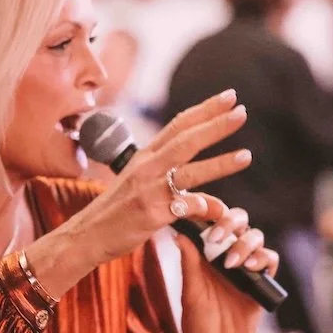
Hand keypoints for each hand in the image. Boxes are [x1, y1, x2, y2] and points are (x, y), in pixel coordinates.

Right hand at [28, 89, 253, 298]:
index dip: (205, 110)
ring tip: (246, 155)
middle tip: (242, 111)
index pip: (179, 125)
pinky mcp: (150, 213)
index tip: (229, 97)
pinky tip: (220, 211)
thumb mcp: (143, 189)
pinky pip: (183, 207)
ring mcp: (149, 189)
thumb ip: (177, 189)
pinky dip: (202, 207)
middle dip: (216, 125)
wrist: (86, 235)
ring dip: (220, 163)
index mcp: (146, 156)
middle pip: (187, 139)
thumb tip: (208, 199)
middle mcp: (147, 167)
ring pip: (190, 171)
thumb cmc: (116, 213)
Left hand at [177, 206, 278, 332]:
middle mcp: (228, 253)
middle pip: (239, 222)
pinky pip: (270, 259)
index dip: (211, 213)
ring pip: (255, 237)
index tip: (202, 218)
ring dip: (245, 244)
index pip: (214, 221)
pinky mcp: (262, 281)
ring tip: (231, 263)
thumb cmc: (198, 321)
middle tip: (218, 238)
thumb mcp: (190, 292)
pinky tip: (252, 268)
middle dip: (231, 223)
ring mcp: (246, 266)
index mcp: (207, 252)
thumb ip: (189, 263)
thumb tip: (179, 234)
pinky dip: (263, 258)